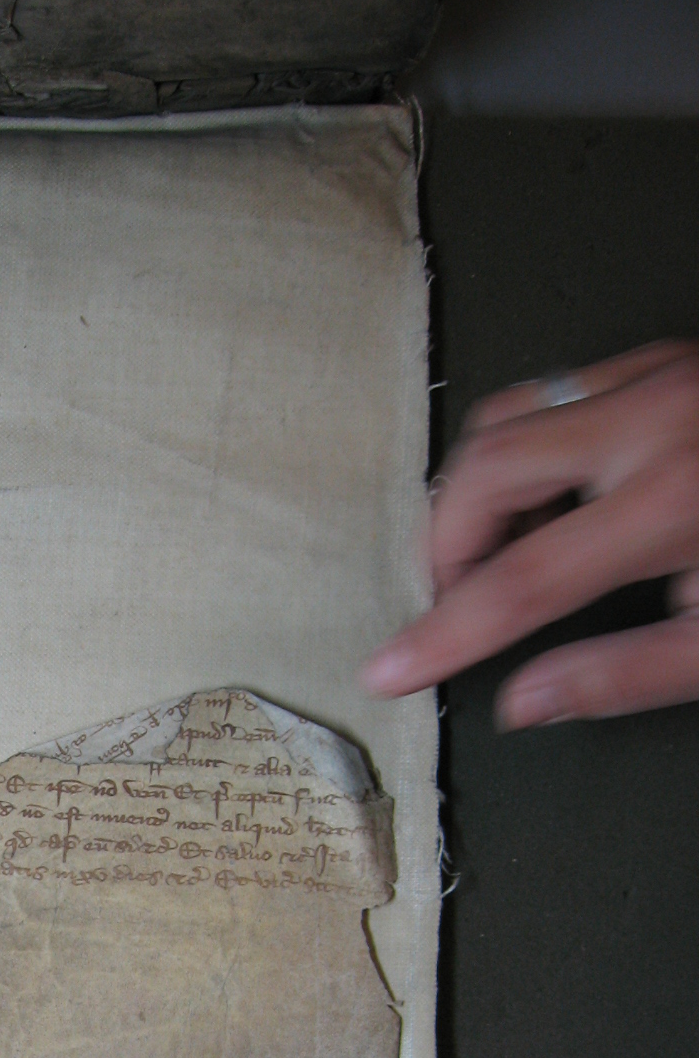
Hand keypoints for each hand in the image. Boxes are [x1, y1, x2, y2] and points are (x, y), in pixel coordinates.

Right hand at [360, 342, 698, 727]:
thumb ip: (628, 673)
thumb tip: (524, 701)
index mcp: (675, 501)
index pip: (521, 581)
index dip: (444, 632)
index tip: (387, 669)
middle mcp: (656, 420)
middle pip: (488, 473)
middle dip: (447, 547)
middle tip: (456, 608)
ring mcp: (659, 374)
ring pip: (508, 417)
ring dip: (475, 492)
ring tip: (492, 557)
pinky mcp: (667, 356)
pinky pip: (556, 390)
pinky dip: (523, 448)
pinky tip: (546, 498)